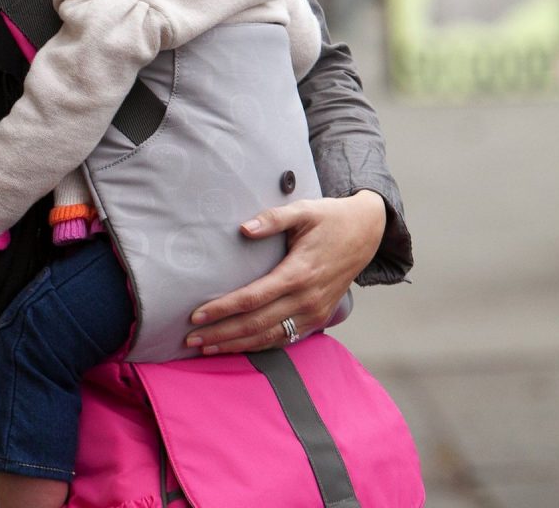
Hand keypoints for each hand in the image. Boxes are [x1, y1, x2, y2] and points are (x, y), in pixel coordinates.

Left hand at [183, 189, 385, 354]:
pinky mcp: (318, 318)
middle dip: (221, 333)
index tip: (196, 315)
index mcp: (299, 273)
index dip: (223, 309)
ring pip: (269, 337)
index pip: (253, 298)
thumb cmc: (330, 218)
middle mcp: (307, 299)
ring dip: (236, 344)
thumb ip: (273, 219)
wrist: (367, 232)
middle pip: (256, 324)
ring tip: (206, 348)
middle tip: (191, 338)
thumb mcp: (304, 210)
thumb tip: (243, 229)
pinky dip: (259, 346)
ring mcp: (314, 312)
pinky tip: (236, 347)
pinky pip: (285, 338)